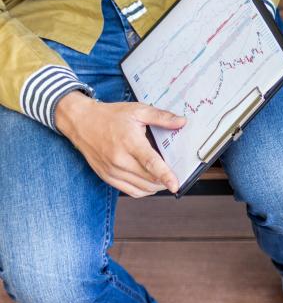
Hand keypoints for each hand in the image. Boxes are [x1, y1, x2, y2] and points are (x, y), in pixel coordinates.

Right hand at [55, 92, 184, 196]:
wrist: (81, 121)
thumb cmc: (110, 116)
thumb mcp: (138, 111)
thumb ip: (162, 117)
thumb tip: (182, 122)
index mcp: (129, 142)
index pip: (150, 163)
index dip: (165, 176)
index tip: (175, 185)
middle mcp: (119, 159)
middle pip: (149, 179)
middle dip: (166, 180)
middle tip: (176, 174)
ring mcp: (111, 170)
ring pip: (141, 188)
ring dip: (156, 187)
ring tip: (164, 179)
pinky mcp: (106, 177)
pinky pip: (130, 191)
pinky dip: (144, 190)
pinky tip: (149, 182)